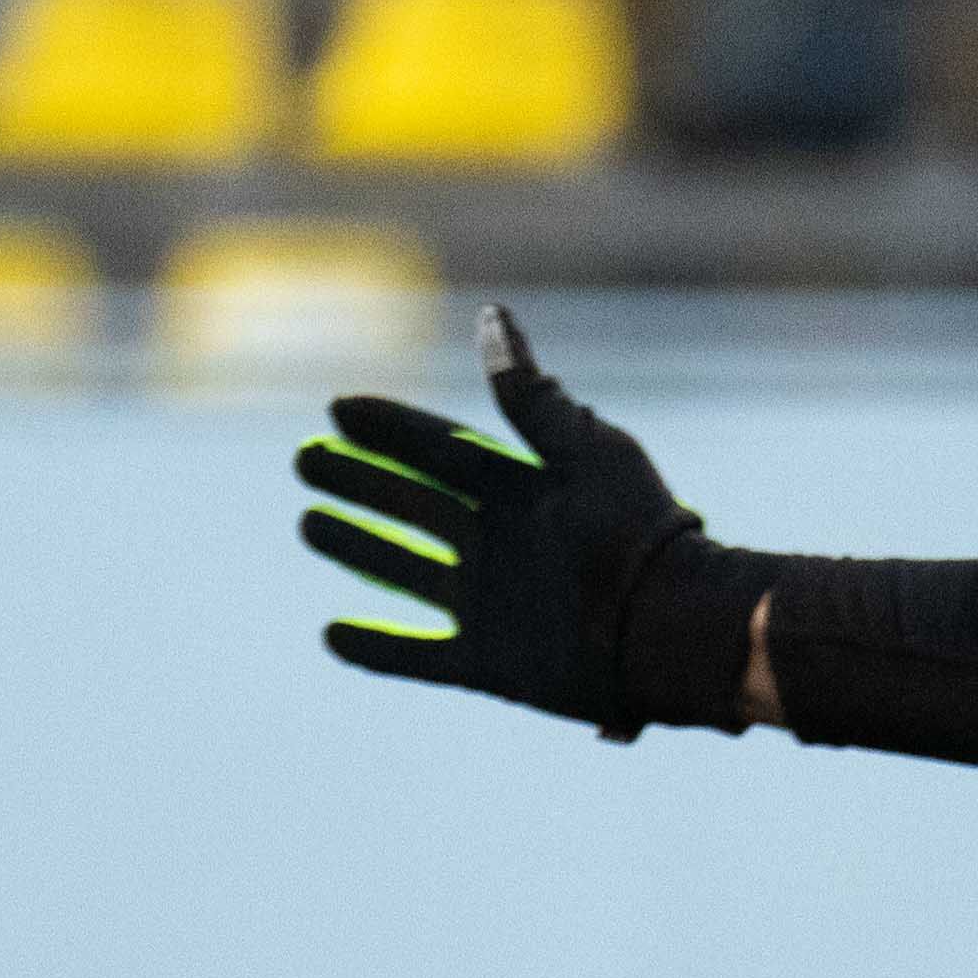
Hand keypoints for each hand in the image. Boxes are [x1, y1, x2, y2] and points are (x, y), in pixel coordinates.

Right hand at [300, 307, 762, 739]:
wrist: (672, 626)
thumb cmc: (634, 531)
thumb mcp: (583, 450)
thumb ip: (530, 396)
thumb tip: (492, 314)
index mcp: (523, 489)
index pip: (440, 450)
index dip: (391, 428)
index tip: (337, 406)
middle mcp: (502, 541)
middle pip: (415, 504)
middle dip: (362, 481)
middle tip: (305, 459)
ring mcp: (492, 602)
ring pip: (406, 569)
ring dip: (358, 546)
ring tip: (309, 524)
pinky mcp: (490, 662)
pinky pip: (419, 655)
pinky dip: (377, 648)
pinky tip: (332, 633)